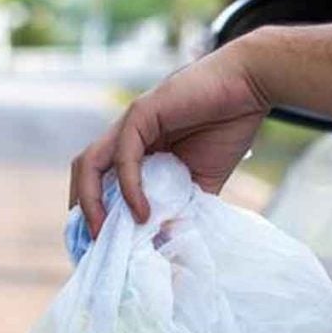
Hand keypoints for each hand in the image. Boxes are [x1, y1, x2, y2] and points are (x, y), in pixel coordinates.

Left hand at [69, 38, 270, 236]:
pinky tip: (141, 212)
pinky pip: (124, 156)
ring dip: (90, 201)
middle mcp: (126, 135)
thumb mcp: (203, 180)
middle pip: (84, 173)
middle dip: (81, 210)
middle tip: (92, 246)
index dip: (96, 213)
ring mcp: (130, 123)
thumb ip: (184, 207)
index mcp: (138, 149)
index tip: (102, 247)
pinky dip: (128, 187)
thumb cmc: (229, 125)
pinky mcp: (142, 113)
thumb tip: (167, 242)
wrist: (250, 86)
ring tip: (102, 233)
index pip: (101, 182)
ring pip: (90, 163)